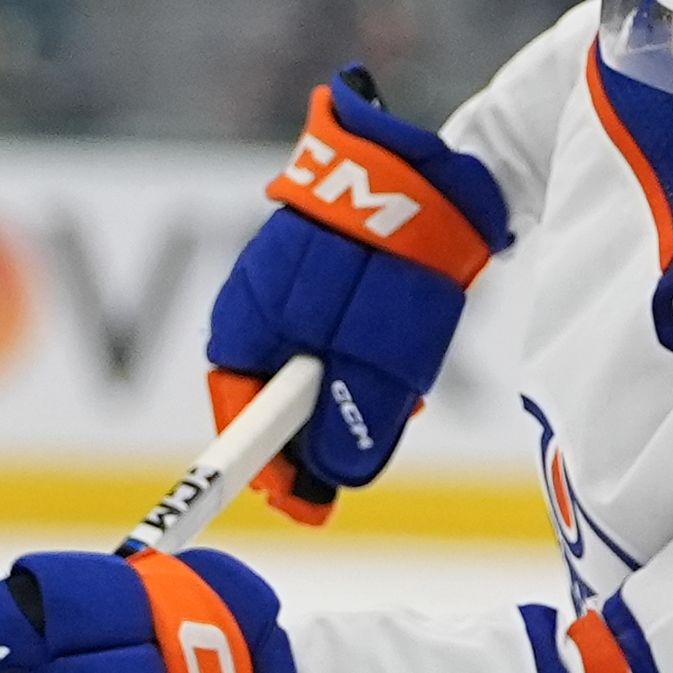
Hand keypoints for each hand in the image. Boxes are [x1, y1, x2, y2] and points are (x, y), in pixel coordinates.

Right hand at [206, 68, 512, 523]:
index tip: (304, 507)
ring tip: (401, 396)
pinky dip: (367, 352)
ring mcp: (290, 275)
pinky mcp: (330, 258)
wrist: (434, 164)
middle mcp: (255, 300)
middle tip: (363, 456)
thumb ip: (351, 424)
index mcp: (245, 323)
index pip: (238, 414)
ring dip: (350, 392)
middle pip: (275, 392)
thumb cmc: (392, 258)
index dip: (267, 469)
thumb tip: (336, 473)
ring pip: (312, 360)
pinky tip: (405, 352)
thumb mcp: (377, 362)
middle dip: (318, 431)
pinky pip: (336, 325)